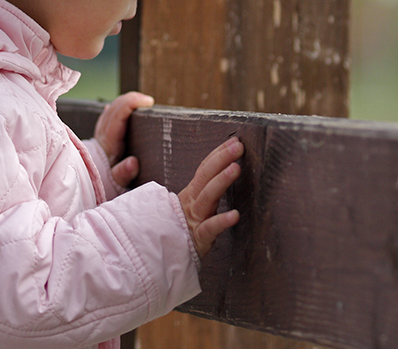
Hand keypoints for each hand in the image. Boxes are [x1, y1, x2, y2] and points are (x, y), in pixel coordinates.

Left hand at [93, 92, 152, 187]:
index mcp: (108, 142)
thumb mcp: (117, 182)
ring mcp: (100, 133)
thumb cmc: (107, 183)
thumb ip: (123, 173)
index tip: (148, 102)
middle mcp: (102, 134)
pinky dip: (118, 109)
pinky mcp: (102, 135)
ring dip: (126, 102)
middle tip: (148, 101)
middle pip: (114, 107)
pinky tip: (123, 107)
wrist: (91, 186)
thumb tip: (133, 162)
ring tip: (141, 102)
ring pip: (111, 109)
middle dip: (131, 99)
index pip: (118, 115)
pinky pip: (109, 115)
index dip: (132, 103)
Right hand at [177, 137, 243, 257]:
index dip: (218, 154)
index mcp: (191, 194)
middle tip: (237, 146)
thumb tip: (221, 173)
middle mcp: (192, 203)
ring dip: (221, 181)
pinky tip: (235, 215)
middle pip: (205, 177)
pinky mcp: (197, 239)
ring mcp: (194, 220)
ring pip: (207, 197)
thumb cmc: (179, 232)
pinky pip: (209, 229)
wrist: (160, 257)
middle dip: (221, 159)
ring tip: (236, 168)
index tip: (234, 141)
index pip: (204, 169)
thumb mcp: (190, 208)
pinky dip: (221, 221)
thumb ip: (202, 192)